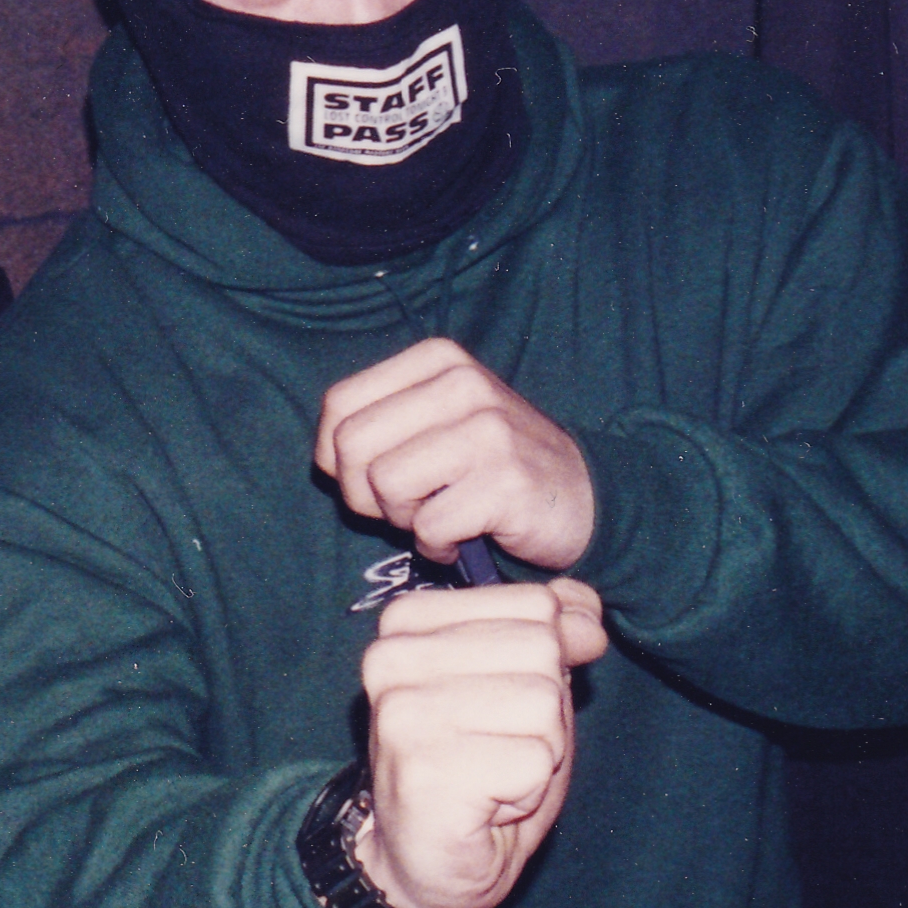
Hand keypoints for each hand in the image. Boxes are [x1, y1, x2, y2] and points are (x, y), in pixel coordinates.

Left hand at [316, 337, 595, 570]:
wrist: (582, 497)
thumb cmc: (490, 467)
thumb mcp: (436, 422)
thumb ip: (379, 424)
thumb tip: (325, 459)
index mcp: (437, 360)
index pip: (339, 404)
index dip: (337, 458)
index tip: (370, 480)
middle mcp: (462, 384)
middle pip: (352, 446)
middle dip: (364, 494)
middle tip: (402, 509)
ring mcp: (488, 430)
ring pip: (386, 485)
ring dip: (404, 520)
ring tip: (438, 517)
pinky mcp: (506, 482)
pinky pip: (430, 526)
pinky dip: (437, 547)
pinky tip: (463, 539)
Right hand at [356, 578, 608, 907]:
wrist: (425, 864)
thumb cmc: (479, 770)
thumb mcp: (525, 685)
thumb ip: (552, 634)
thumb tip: (586, 612)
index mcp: (408, 623)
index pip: (535, 604)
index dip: (547, 662)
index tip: (499, 707)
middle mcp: (393, 658)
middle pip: (541, 650)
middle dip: (545, 711)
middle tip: (498, 749)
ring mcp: (403, 712)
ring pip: (543, 703)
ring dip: (538, 753)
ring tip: (492, 776)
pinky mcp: (425, 768)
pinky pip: (534, 760)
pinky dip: (527, 791)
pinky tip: (486, 805)